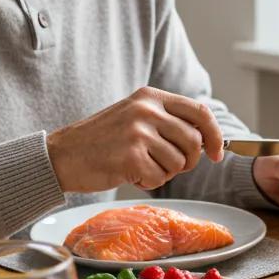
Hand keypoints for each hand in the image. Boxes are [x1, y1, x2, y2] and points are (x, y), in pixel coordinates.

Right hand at [46, 87, 223, 192]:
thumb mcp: (136, 117)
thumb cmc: (102, 140)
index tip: (216, 153)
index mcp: (151, 96)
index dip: (214, 135)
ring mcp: (138, 132)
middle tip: (168, 165)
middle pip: (194, 141)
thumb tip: (208, 140)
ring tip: (141, 165)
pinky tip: (129, 173)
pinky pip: (159, 178)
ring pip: (179, 163)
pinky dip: (148, 182)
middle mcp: (146, 109)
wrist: (62, 155)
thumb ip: (168, 121)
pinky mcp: (130, 156)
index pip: (200, 112)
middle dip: (188, 161)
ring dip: (165, 172)